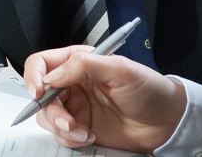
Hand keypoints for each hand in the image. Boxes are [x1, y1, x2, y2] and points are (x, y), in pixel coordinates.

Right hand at [22, 46, 186, 151]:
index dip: (34, 76)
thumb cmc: (150, 90)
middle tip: (69, 121)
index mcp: (78, 62)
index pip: (41, 63)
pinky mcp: (80, 128)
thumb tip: (53, 76)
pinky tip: (90, 136)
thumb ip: (83, 65)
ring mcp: (75, 107)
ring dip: (61, 127)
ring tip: (84, 131)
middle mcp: (72, 84)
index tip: (39, 91)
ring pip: (47, 117)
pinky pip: (61, 135)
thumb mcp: (120, 69)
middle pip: (40, 95)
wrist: (167, 123)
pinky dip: (71, 139)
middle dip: (51, 111)